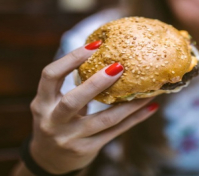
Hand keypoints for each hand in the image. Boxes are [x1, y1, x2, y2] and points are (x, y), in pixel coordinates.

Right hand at [29, 43, 157, 173]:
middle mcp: (52, 121)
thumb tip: (105, 55)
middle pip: (73, 101)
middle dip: (96, 83)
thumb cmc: (56, 121)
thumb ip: (71, 85)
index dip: (71, 58)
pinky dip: (135, 119)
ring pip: (104, 119)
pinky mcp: (86, 149)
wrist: (49, 159)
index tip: (95, 45)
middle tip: (119, 66)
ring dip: (129, 104)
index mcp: (42, 103)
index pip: (50, 76)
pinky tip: (150, 108)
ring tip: (148, 90)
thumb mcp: (53, 103)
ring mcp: (69, 138)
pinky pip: (115, 132)